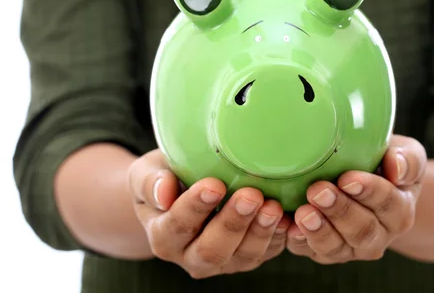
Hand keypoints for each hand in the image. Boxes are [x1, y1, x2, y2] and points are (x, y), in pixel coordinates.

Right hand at [128, 149, 289, 278]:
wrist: (181, 192)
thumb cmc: (165, 176)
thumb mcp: (147, 171)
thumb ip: (150, 181)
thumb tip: (163, 193)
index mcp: (163, 236)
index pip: (177, 225)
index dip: (195, 207)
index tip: (213, 185)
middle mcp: (190, 256)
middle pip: (212, 250)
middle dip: (233, 223)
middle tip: (250, 195)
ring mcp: (222, 261)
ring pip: (242, 257)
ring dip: (260, 232)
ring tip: (273, 206)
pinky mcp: (246, 257)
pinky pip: (266, 254)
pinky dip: (278, 237)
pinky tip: (287, 217)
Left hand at [286, 135, 426, 263]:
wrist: (367, 184)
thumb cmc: (385, 163)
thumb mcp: (405, 154)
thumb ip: (407, 159)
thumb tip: (396, 166)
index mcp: (400, 210)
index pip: (388, 204)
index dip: (369, 192)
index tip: (348, 178)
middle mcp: (379, 234)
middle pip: (362, 230)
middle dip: (339, 211)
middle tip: (318, 191)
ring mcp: (351, 247)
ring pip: (337, 247)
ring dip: (319, 231)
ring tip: (303, 212)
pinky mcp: (325, 251)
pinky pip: (311, 252)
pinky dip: (299, 241)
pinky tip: (289, 227)